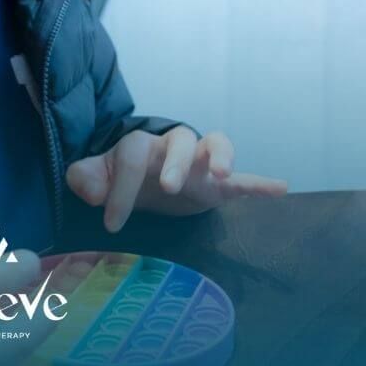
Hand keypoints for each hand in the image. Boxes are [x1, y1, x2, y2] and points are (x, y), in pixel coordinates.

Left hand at [65, 126, 288, 232]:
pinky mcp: (220, 185)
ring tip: (224, 175)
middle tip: (169, 188)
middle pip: (180, 141)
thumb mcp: (102, 176)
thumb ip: (87, 176)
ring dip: (222, 157)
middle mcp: (174, 147)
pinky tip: (280, 188)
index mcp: (141, 146)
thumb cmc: (126, 177)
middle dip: (176, 163)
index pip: (131, 157)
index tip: (111, 224)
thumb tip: (85, 187)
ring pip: (217, 144)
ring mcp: (201, 163)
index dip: (120, 190)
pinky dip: (260, 183)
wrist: (150, 181)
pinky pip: (244, 180)